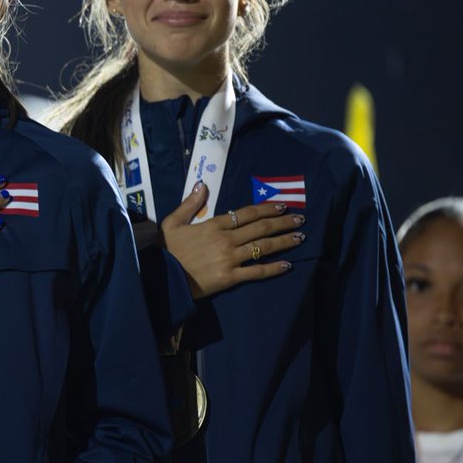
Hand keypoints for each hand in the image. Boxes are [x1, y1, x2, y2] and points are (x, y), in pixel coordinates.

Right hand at [160, 182, 303, 298]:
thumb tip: (203, 185)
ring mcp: (231, 259)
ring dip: (284, 241)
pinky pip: (257, 272)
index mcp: (214, 225)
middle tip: (300, 219)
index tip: (281, 206)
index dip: (266, 209)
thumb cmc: (166, 249)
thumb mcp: (172, 222)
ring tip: (300, 237)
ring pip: (263, 247)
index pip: (246, 214)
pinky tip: (288, 265)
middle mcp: (227, 240)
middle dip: (282, 222)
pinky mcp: (231, 277)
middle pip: (260, 228)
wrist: (162, 276)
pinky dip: (274, 268)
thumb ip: (190, 204)